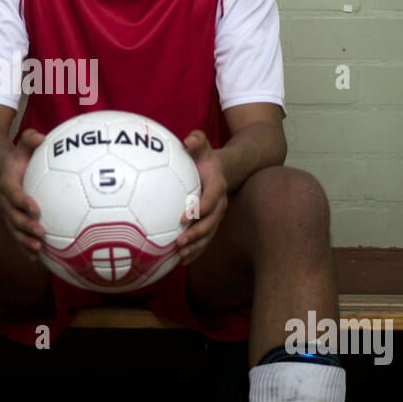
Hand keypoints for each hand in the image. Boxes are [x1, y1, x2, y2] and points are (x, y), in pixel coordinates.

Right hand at [0, 128, 47, 260]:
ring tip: (39, 249)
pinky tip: (37, 258)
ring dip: (25, 241)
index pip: (13, 193)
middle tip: (41, 233)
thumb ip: (30, 139)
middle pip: (12, 216)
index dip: (22, 202)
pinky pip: (17, 237)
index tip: (36, 209)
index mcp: (7, 183)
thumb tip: (42, 136)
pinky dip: (25, 248)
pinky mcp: (11, 223)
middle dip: (25, 226)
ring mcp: (6, 214)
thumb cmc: (17, 159)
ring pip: (13, 230)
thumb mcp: (21, 146)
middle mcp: (4, 201)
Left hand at [175, 129, 227, 265]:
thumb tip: (187, 140)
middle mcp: (220, 204)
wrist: (223, 169)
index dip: (199, 209)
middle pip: (211, 223)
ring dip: (196, 247)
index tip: (183, 217)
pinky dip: (195, 251)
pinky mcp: (211, 223)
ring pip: (209, 235)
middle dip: (196, 235)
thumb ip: (197, 140)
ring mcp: (217, 216)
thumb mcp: (202, 145)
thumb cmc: (206, 157)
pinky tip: (181, 261)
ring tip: (180, 257)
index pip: (210, 200)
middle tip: (179, 242)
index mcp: (217, 186)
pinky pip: (205, 240)